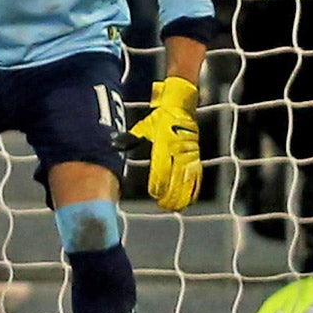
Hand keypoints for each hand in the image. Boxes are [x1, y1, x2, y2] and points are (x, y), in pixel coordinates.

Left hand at [128, 78, 201, 211]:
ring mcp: (190, 154)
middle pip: (177, 178)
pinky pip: (197, 175)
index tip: (155, 194)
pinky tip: (190, 199)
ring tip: (176, 206)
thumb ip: (132, 138)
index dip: (159, 183)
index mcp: (165, 145)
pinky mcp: (196, 156)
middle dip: (171, 194)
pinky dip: (193, 188)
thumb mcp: (144, 126)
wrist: (181, 105)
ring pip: (188, 179)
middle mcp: (179, 151)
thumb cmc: (160, 118)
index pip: (163, 169)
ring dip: (182, 195)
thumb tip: (115, 144)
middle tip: (164, 205)